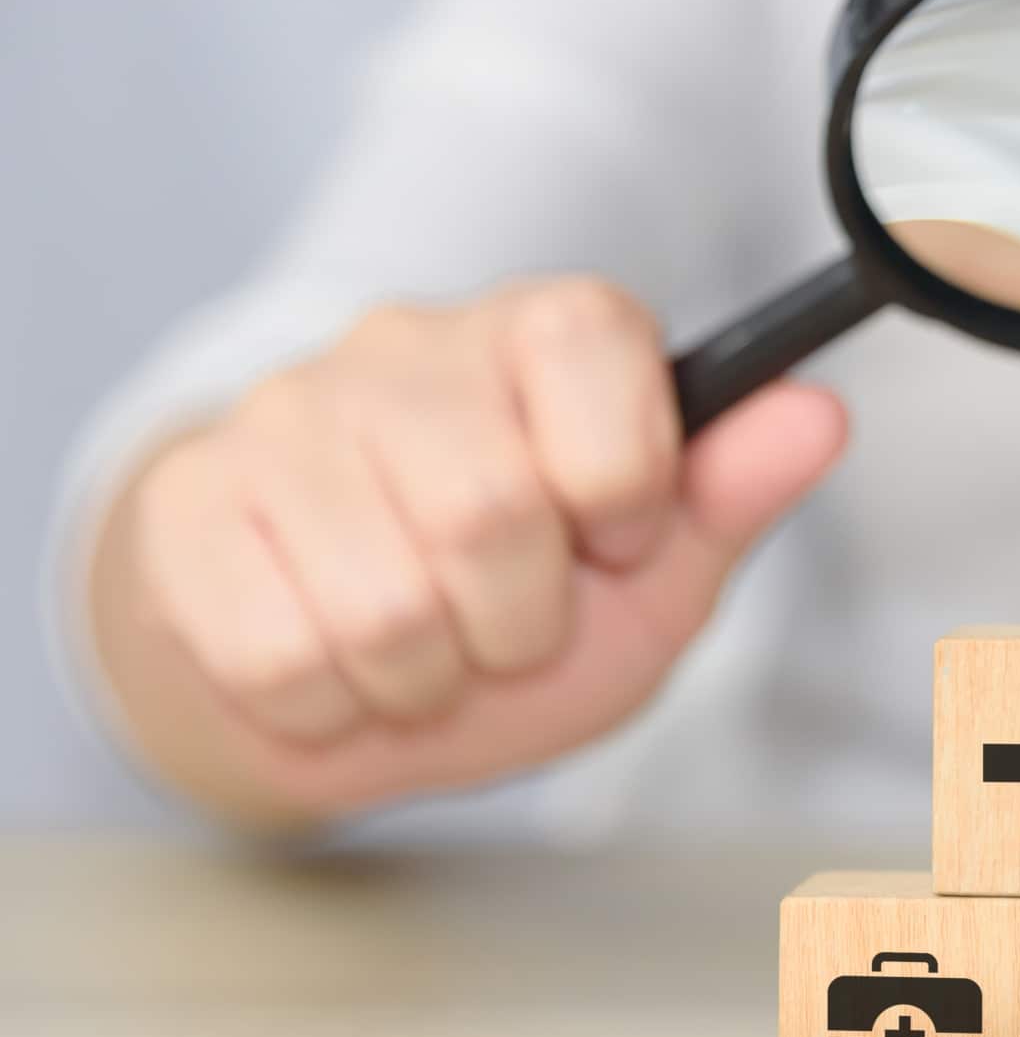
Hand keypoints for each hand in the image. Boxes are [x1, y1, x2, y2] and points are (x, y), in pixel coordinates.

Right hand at [91, 279, 847, 823]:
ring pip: (380, 601)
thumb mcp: (654, 569)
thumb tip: (817, 413)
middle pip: (486, 507)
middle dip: (520, 620)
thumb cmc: (519, 610)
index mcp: (538, 332)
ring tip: (428, 650)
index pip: (591, 343)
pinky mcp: (186, 508)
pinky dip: (331, 704)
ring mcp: (278, 418)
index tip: (617, 538)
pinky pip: (278, 653)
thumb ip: (731, 492)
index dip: (622, 484)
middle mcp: (401, 346)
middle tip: (511, 625)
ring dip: (428, 675)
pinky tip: (340, 666)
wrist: (351, 678)